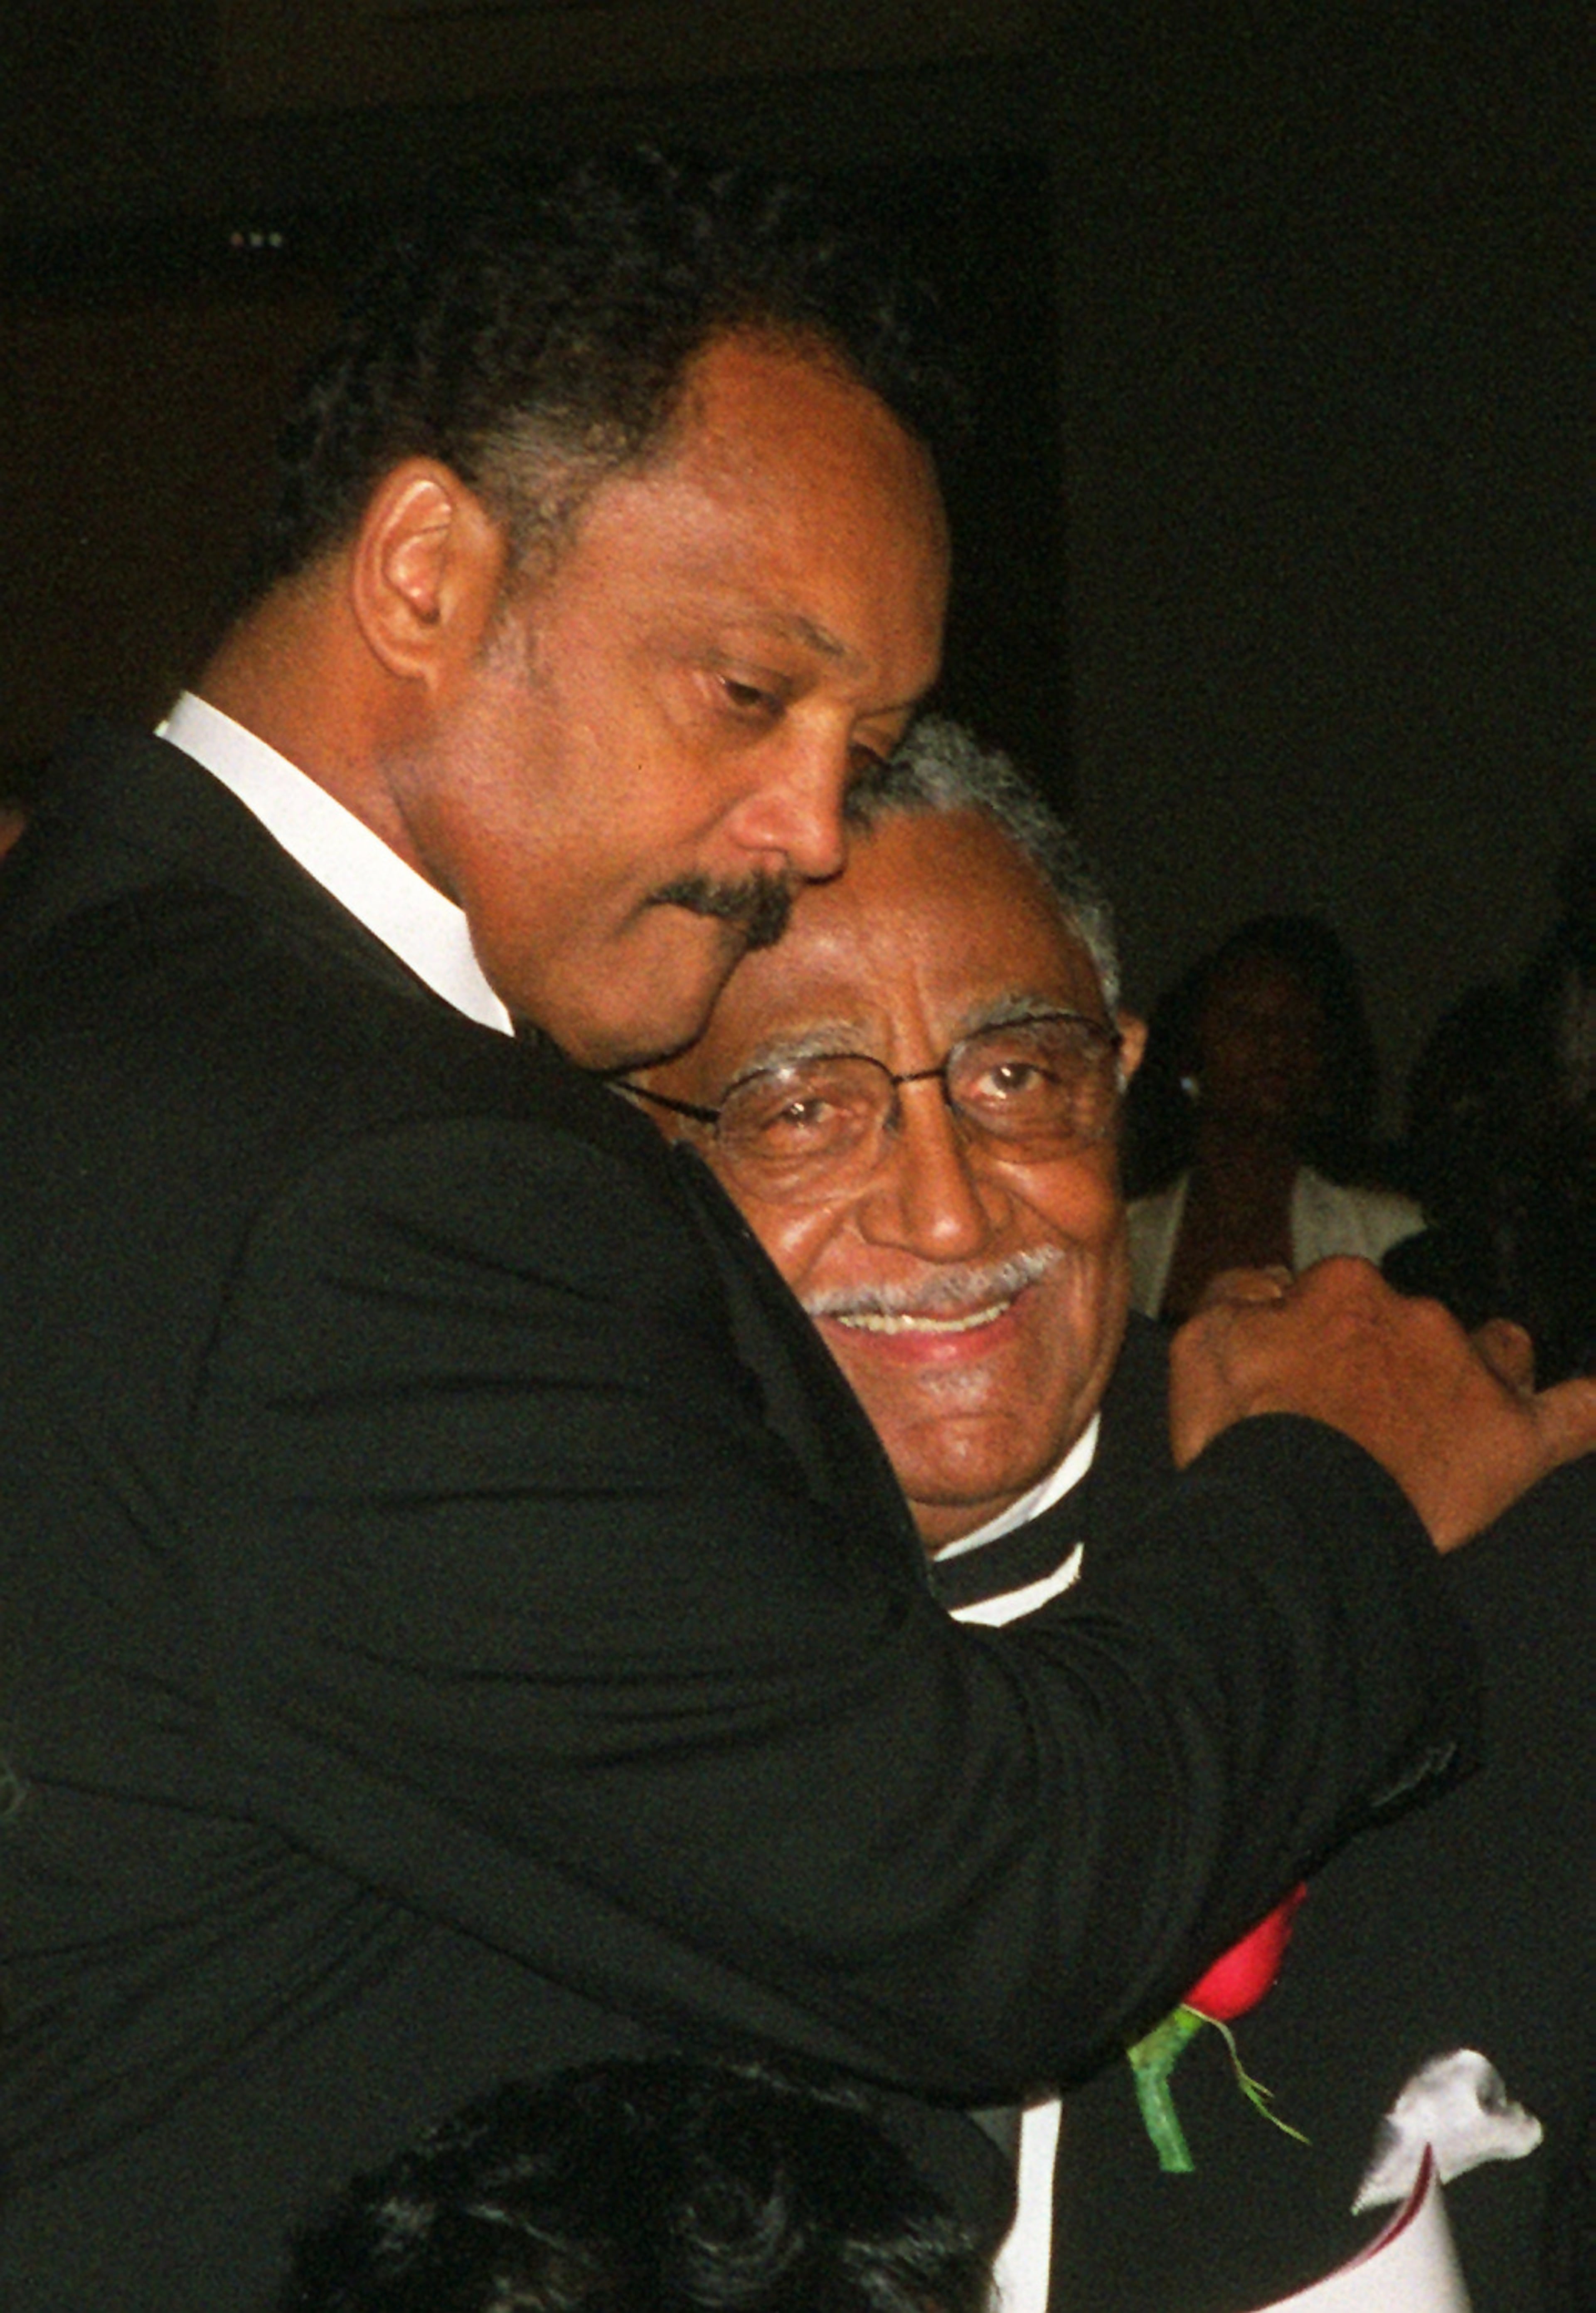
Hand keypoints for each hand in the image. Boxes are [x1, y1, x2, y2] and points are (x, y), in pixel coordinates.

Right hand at [1170, 1256, 1595, 1549]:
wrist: (1291, 1516)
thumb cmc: (1239, 1435)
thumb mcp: (1201, 1342)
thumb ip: (1237, 1294)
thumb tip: (1275, 1281)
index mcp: (1343, 1287)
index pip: (1339, 1294)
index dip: (1317, 1337)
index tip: (1298, 1380)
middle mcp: (1416, 1313)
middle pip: (1415, 1323)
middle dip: (1393, 1358)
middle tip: (1353, 1420)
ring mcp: (1473, 1372)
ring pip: (1497, 1350)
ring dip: (1480, 1369)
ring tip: (1452, 1417)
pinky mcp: (1515, 1438)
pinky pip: (1580, 1413)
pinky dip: (1593, 1405)